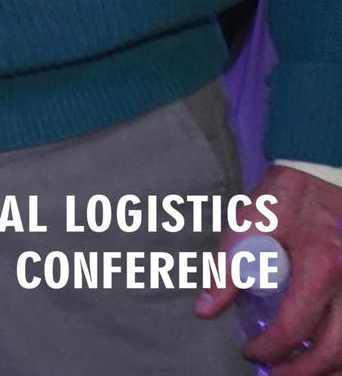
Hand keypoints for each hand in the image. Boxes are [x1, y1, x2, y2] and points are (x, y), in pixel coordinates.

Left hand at [198, 163, 341, 372]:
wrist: (320, 178)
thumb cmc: (284, 200)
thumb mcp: (248, 225)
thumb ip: (226, 269)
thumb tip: (205, 310)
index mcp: (321, 266)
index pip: (296, 326)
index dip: (271, 347)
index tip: (250, 352)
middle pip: (335, 348)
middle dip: (302, 370)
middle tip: (273, 373)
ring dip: (326, 367)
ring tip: (296, 372)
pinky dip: (340, 350)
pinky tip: (322, 358)